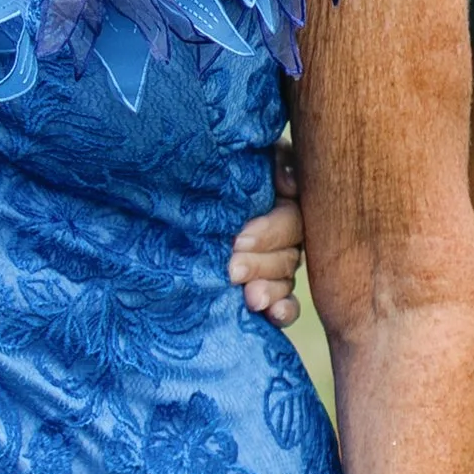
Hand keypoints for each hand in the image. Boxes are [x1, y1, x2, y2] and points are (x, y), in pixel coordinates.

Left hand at [228, 142, 303, 328]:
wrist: (182, 191)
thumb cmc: (223, 171)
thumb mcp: (252, 157)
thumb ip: (276, 161)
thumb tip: (288, 183)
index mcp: (284, 205)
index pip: (291, 222)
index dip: (269, 233)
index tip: (239, 239)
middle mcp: (285, 238)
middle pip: (287, 257)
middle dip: (260, 265)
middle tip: (233, 270)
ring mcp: (275, 266)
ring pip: (284, 282)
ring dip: (271, 291)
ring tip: (251, 298)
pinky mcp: (264, 290)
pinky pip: (284, 305)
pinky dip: (282, 311)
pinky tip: (273, 316)